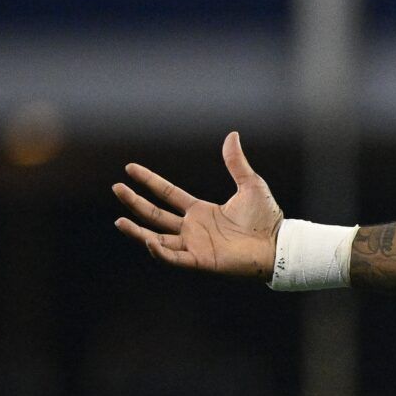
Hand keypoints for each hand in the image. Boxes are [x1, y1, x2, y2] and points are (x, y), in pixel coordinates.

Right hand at [114, 132, 282, 277]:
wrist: (278, 245)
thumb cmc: (267, 219)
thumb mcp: (250, 184)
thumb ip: (236, 162)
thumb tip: (232, 135)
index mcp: (201, 210)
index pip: (167, 194)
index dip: (149, 181)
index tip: (130, 168)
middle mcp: (193, 228)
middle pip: (156, 214)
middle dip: (135, 202)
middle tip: (116, 188)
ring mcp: (194, 245)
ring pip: (157, 238)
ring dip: (138, 232)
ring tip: (120, 220)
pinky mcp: (201, 261)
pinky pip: (174, 258)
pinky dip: (160, 252)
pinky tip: (148, 240)